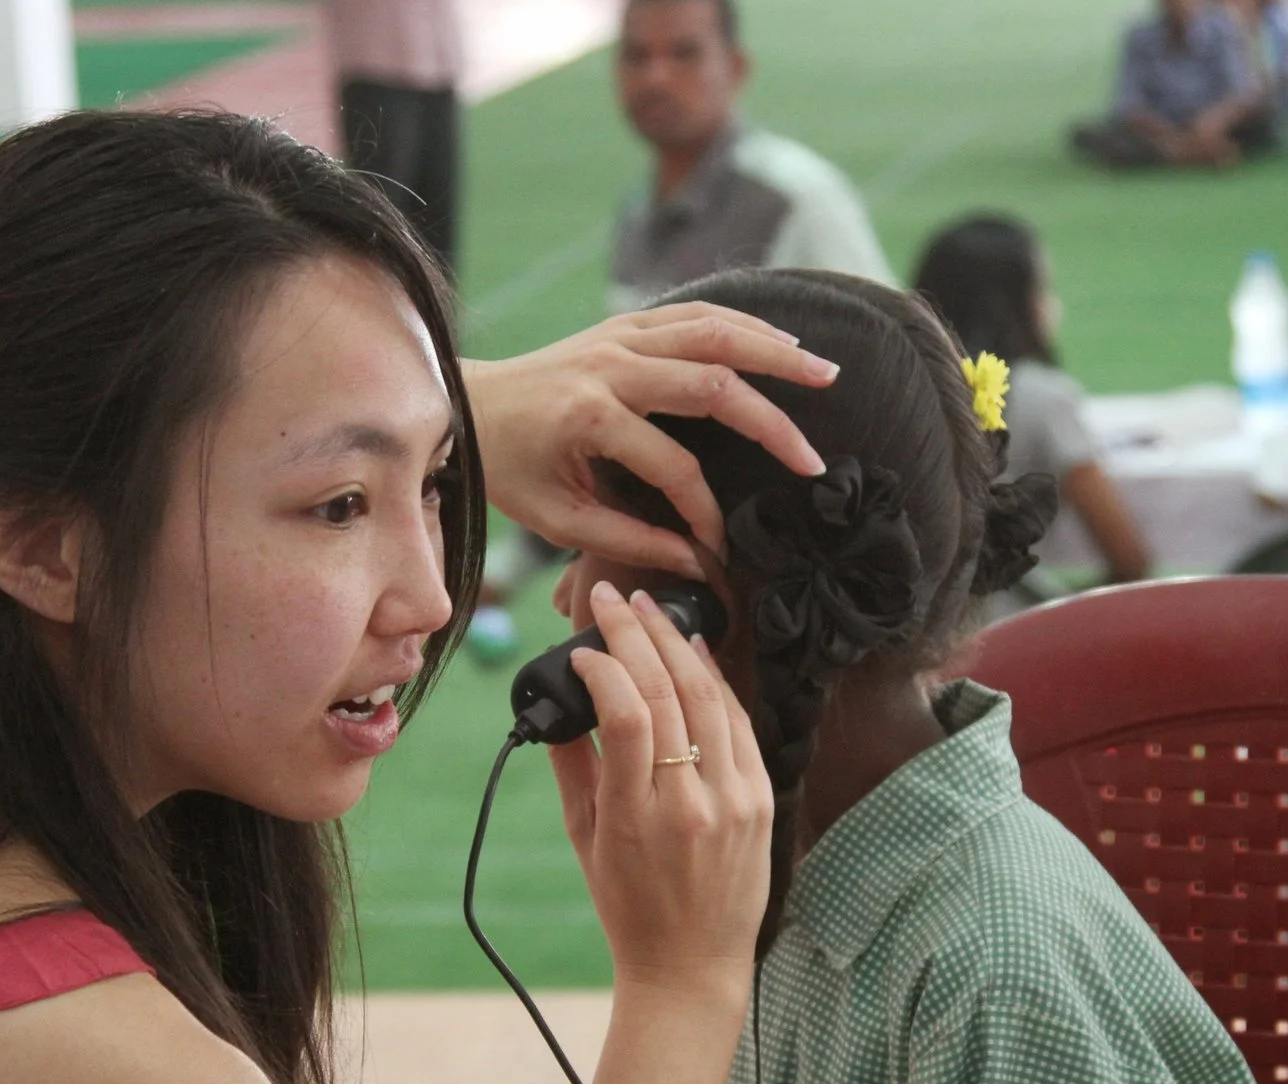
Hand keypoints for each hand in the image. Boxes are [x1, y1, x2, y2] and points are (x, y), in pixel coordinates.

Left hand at [462, 306, 838, 574]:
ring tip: (823, 374)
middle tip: (812, 458)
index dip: (705, 514)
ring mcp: (616, 338)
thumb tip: (695, 563)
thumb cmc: (507, 469)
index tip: (720, 549)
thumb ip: (629, 539)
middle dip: (770, 425)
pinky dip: (742, 325)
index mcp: (588, 419)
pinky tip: (780, 340)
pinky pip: (693, 314)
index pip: (674, 467)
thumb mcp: (558, 519)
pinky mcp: (621, 325)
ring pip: (712, 332)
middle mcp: (607, 368)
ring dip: (773, 351)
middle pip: (711, 386)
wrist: (463, 406)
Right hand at [546, 581, 771, 997]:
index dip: (605, 666)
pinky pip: (740, 725)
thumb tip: (561, 702)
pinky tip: (696, 652)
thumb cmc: (628, 906)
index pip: (626, 716)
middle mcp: (691, 805)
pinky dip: (718, 682)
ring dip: (678, 645)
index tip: (583, 647)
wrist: (692, 965)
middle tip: (614, 598)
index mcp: (636, 818)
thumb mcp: (585, 841)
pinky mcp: (762, 802)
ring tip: (652, 609)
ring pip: (711, 700)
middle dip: (638, 635)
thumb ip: (573, 767)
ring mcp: (734, 802)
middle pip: (669, 695)